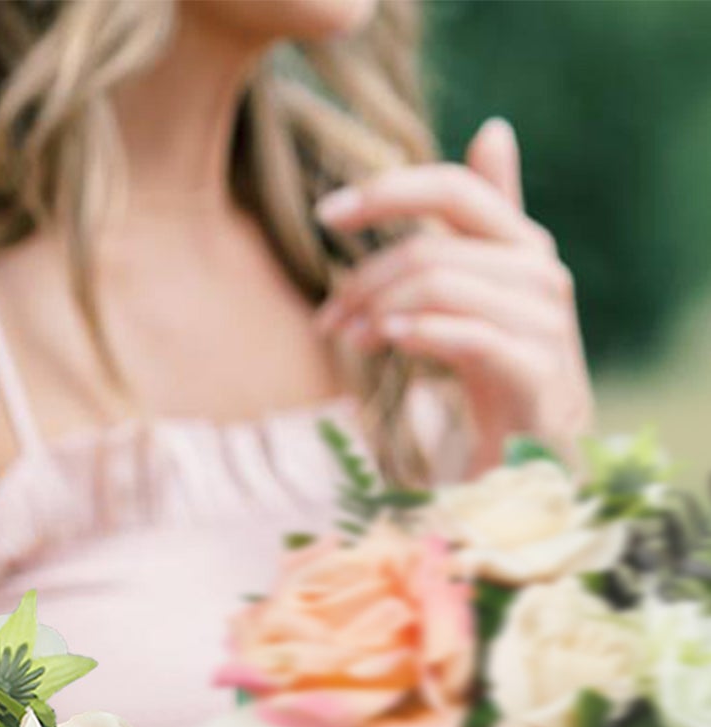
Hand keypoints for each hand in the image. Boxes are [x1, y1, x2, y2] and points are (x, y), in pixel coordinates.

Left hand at [315, 118, 592, 470]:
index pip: (453, 190)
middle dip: (366, 280)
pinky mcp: (538, 371)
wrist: (542, 455)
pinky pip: (469, 335)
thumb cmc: (503, 371)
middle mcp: (541, 272)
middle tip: (327, 319)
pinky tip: (385, 342)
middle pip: (433, 249)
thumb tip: (494, 128)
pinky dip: (418, 334)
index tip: (325, 215)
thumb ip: (480, 224)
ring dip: (380, 312)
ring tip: (351, 342)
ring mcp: (545, 321)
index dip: (387, 192)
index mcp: (522, 244)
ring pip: (442, 288)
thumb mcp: (485, 291)